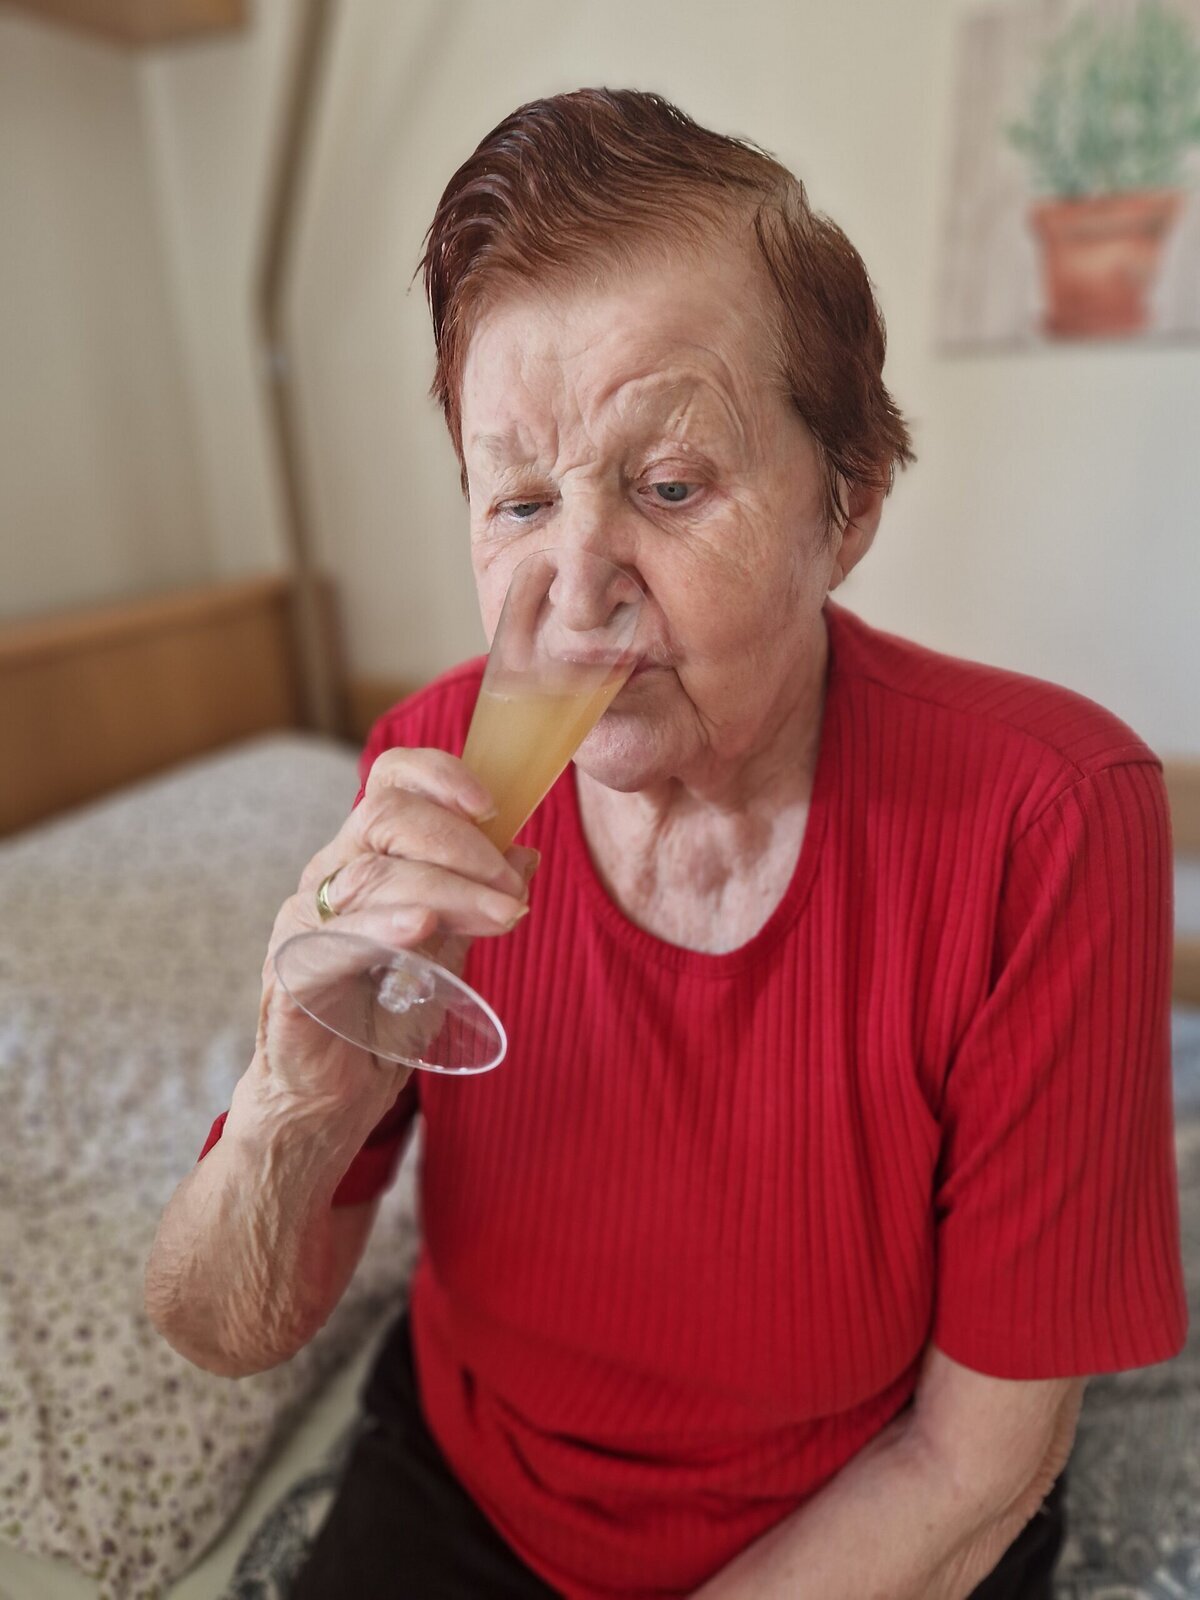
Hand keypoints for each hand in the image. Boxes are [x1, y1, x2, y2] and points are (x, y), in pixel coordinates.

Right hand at [250, 747, 536, 1122]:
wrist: (332, 1103)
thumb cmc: (382, 1022)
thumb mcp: (446, 952)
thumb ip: (476, 902)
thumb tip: (526, 853)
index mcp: (361, 859)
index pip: (389, 782)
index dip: (438, 776)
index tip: (495, 804)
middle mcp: (326, 879)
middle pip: (383, 816)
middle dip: (460, 843)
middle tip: (511, 889)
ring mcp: (303, 926)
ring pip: (370, 876)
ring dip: (447, 890)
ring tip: (502, 916)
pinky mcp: (292, 979)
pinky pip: (334, 942)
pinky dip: (381, 928)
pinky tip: (421, 928)